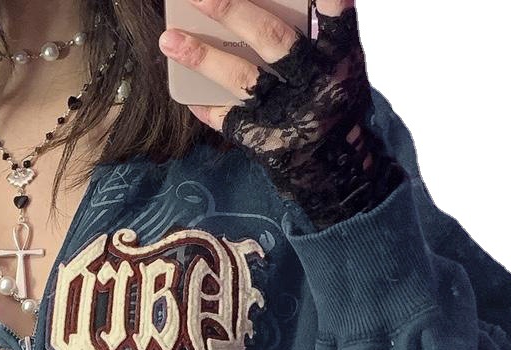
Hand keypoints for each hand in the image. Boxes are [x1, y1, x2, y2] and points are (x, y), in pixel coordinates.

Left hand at [158, 0, 405, 228]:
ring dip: (202, 56)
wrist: (337, 171)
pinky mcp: (264, 139)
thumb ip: (317, 33)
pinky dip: (203, 103)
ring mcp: (286, 113)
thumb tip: (284, 5)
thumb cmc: (331, 103)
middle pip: (270, 37)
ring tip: (168, 39)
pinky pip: (226, 118)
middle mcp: (313, 81)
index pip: (331, 13)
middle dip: (231, 10)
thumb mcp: (341, 65)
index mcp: (339, 55)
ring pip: (242, 78)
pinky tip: (183, 90)